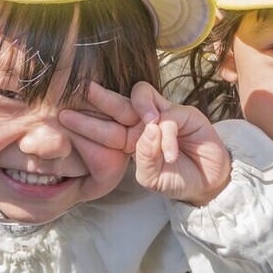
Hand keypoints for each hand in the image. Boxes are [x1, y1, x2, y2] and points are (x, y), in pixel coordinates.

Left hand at [60, 81, 230, 205]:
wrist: (207, 183)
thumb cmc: (176, 180)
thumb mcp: (152, 178)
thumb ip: (144, 159)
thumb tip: (147, 130)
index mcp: (130, 141)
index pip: (105, 129)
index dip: (87, 123)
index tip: (65, 117)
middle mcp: (143, 124)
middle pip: (118, 105)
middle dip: (101, 97)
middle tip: (85, 89)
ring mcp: (162, 115)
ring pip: (142, 96)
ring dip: (139, 107)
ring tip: (148, 125)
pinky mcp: (184, 114)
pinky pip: (169, 117)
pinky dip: (167, 136)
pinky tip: (169, 153)